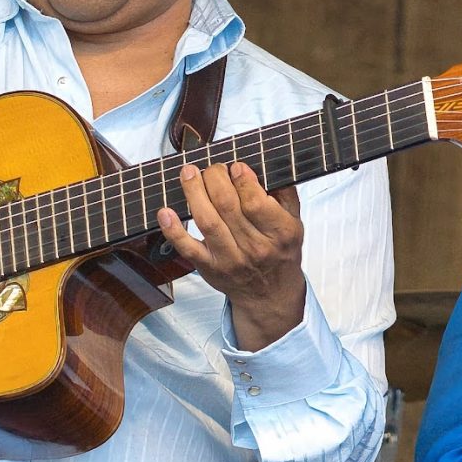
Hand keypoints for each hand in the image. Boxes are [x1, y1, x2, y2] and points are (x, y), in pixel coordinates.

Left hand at [158, 162, 306, 351]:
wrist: (269, 294)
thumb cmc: (279, 253)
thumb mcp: (295, 223)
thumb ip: (285, 194)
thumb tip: (265, 166)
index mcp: (279, 232)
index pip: (256, 201)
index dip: (242, 179)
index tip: (235, 166)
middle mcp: (255, 247)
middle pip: (228, 206)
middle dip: (215, 178)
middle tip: (212, 168)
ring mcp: (230, 258)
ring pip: (207, 220)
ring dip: (194, 193)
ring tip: (189, 173)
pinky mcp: (209, 267)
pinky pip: (187, 248)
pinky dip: (173, 230)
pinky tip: (166, 212)